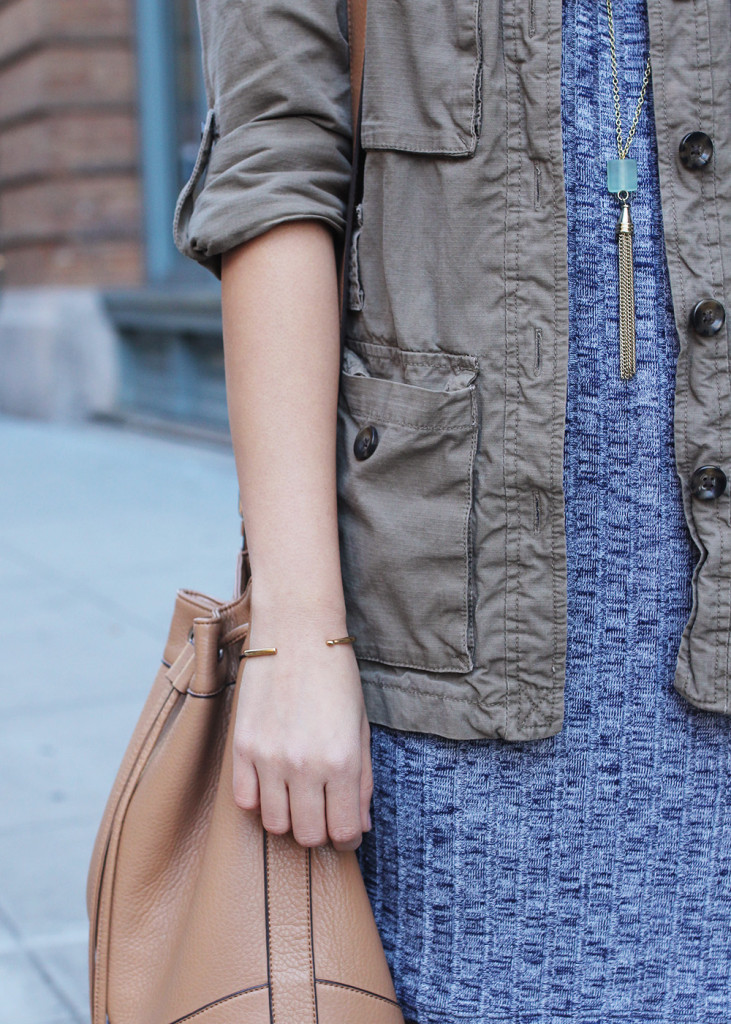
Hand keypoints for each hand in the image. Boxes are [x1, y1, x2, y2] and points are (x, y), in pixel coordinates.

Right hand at [232, 617, 372, 851]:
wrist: (296, 633)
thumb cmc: (336, 676)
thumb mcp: (361, 726)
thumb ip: (362, 780)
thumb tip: (359, 825)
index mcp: (342, 761)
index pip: (343, 831)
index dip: (347, 837)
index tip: (346, 830)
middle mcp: (304, 766)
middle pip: (308, 835)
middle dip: (319, 831)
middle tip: (323, 812)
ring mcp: (269, 758)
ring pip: (274, 824)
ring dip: (289, 819)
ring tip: (298, 797)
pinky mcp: (242, 747)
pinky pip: (245, 800)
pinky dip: (259, 801)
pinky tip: (272, 783)